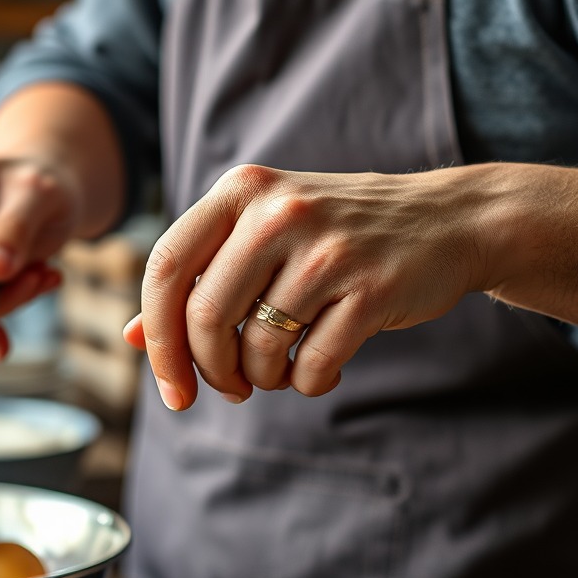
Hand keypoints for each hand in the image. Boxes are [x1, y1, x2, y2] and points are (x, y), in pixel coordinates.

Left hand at [124, 164, 486, 409]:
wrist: (446, 221)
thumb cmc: (334, 236)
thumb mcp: (259, 236)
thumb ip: (197, 279)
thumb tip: (131, 336)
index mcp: (242, 190)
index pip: (166, 268)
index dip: (157, 338)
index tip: (170, 387)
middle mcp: (279, 211)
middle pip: (206, 317)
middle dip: (209, 371)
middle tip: (229, 386)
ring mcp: (329, 248)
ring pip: (259, 347)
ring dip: (261, 379)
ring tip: (278, 371)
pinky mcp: (373, 288)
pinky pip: (312, 365)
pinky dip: (306, 384)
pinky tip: (318, 371)